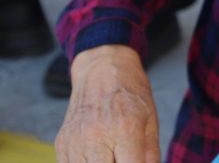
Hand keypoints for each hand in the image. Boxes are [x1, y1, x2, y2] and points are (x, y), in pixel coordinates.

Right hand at [55, 45, 160, 162]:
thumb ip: (150, 154)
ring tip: (111, 154)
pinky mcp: (62, 143)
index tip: (135, 161)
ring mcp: (76, 141)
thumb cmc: (131, 95)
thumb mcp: (150, 120)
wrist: (102, 70)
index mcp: (126, 129)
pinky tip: (97, 157)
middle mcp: (97, 136)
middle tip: (123, 157)